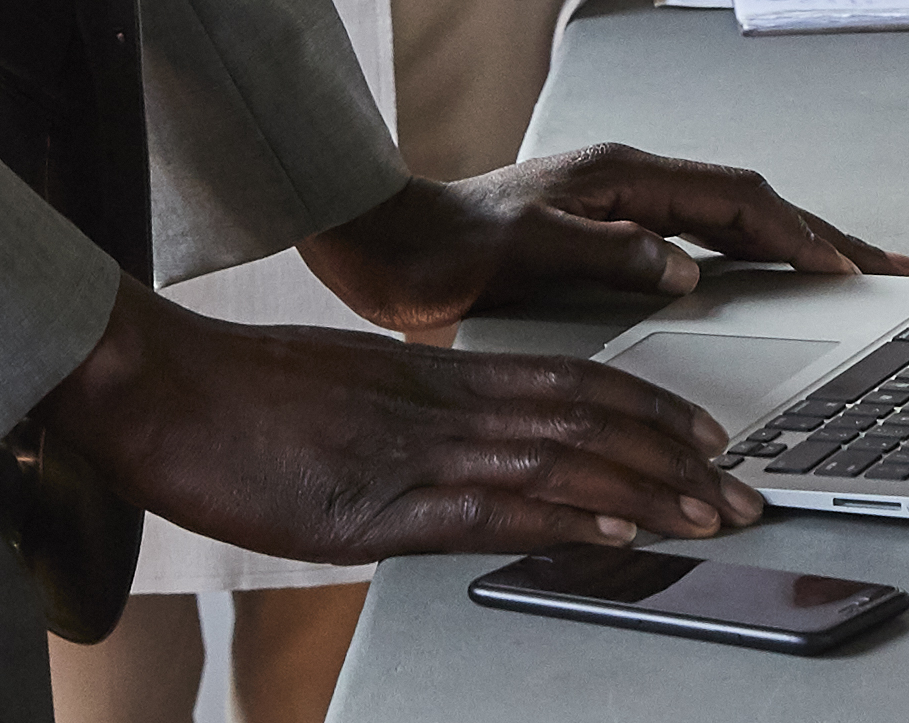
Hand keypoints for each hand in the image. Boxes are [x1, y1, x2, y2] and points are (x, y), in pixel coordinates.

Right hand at [36, 275, 765, 561]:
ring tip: (714, 512)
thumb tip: (454, 457)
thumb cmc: (239, 398)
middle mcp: (448, 403)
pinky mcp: (383, 501)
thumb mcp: (346, 401)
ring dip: (649, 490)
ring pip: (564, 461)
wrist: (161, 388)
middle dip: (679, 456)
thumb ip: (412, 423)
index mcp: (441, 377)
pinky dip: (566, 520)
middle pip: (591, 419)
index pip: (573, 384)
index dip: (651, 408)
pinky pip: (494, 510)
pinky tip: (615, 532)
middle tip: (747, 486)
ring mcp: (420, 450)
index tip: (707, 434)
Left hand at [298, 142, 908, 337]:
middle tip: (883, 262)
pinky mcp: (607, 227)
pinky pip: (701, 236)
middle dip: (819, 231)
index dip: (798, 235)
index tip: (849, 268)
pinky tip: (764, 277)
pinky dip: (748, 254)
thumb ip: (609, 255)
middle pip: (749, 202)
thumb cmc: (440, 249)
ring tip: (846, 268)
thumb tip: (686, 270)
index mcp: (620, 177)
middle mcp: (629, 181)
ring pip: (730, 216)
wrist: (382, 243)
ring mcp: (621, 202)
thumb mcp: (525, 252)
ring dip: (791, 240)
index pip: (736, 201)